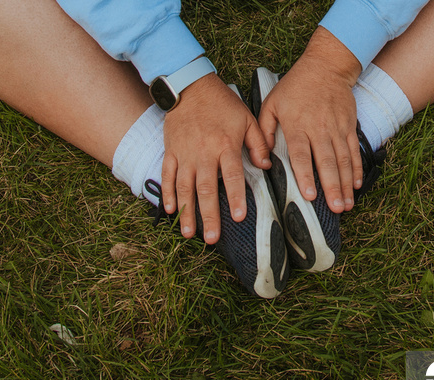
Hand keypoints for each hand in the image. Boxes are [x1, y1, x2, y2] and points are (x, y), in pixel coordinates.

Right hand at [162, 72, 269, 243]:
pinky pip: (168, 175)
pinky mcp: (171, 151)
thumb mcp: (247, 118)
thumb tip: (266, 166)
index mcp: (225, 145)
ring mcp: (185, 154)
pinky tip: (169, 210)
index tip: (239, 217)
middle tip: (211, 238)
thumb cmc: (222, 104)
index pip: (232, 176)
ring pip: (184, 187)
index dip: (236, 197)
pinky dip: (167, 193)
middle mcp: (204, 153)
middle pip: (207, 189)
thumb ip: (258, 143)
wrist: (190, 87)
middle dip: (209, 215)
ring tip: (188, 233)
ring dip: (186, 212)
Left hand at [258, 27, 362, 212]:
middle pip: (327, 162)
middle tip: (336, 209)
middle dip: (332, 187)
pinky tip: (356, 185)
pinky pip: (354, 151)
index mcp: (297, 125)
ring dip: (345, 184)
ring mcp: (337, 128)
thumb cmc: (294, 87)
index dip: (306, 176)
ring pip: (343, 160)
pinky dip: (356, 169)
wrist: (326, 66)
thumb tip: (262, 160)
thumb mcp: (271, 104)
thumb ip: (264, 131)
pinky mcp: (349, 126)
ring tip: (346, 204)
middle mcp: (319, 129)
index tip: (310, 195)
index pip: (302, 155)